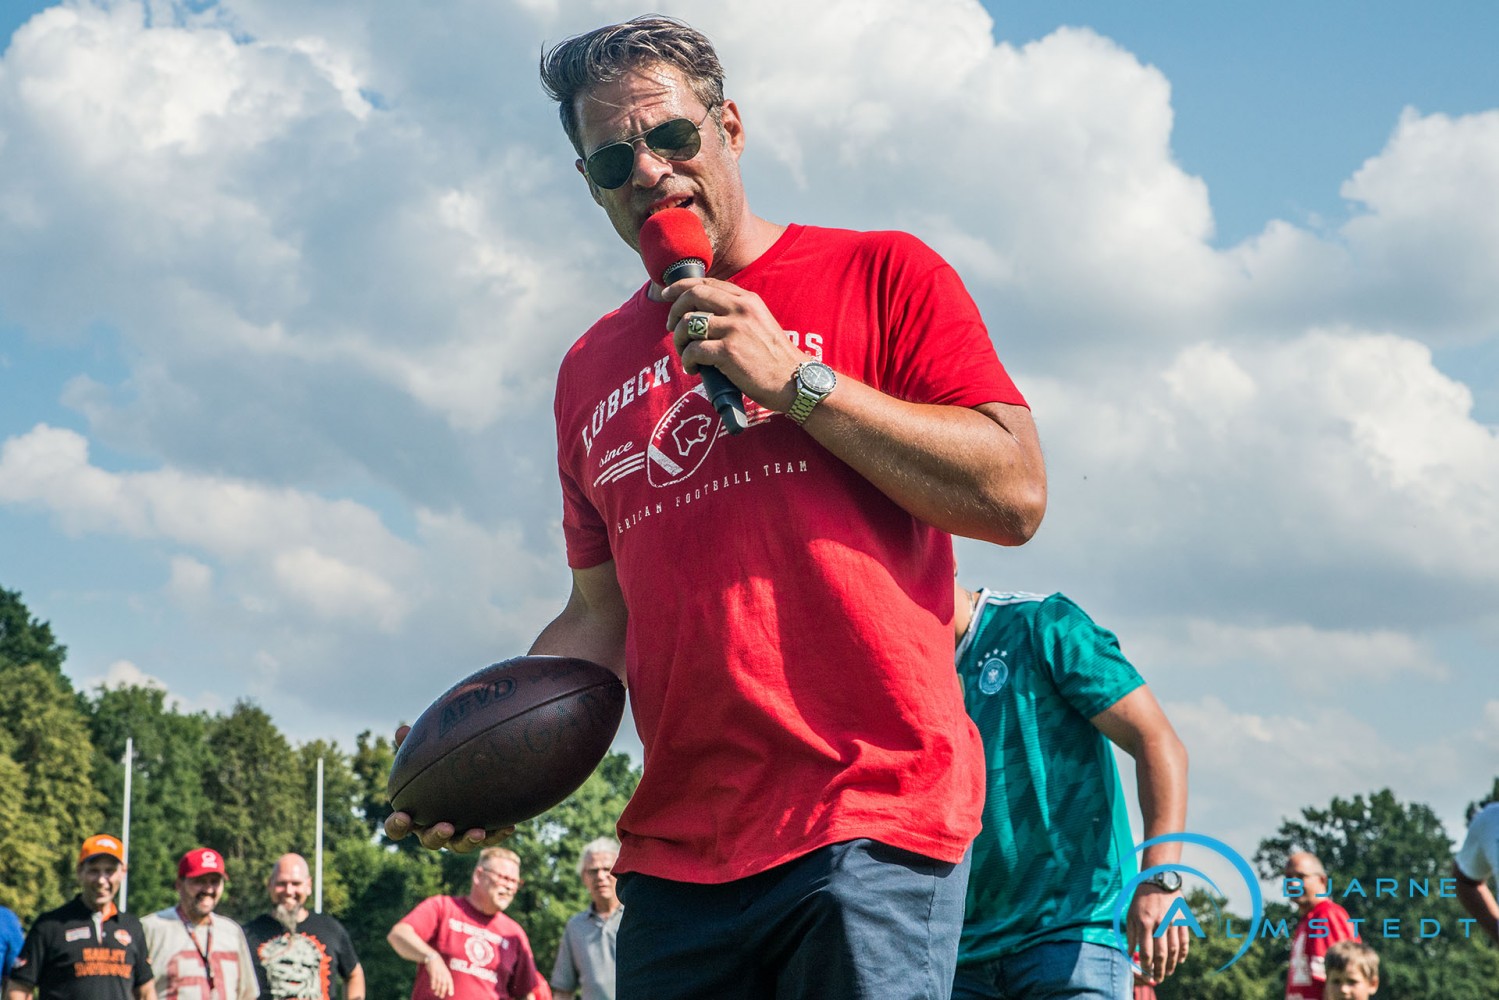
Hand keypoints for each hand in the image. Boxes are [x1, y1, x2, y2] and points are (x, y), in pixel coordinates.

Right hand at [381, 725, 515, 851]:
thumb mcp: (427, 754)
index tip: (403, 816)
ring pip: (458, 846)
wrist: (471, 773)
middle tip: (446, 827)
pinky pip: (489, 839)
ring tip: (478, 831)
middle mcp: (433, 828)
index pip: (398, 826)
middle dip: (436, 836)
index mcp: (415, 814)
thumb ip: (414, 745)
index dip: (397, 825)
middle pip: (430, 841)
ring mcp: (457, 835)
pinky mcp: (481, 834)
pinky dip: (497, 834)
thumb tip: (402, 730)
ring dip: (467, 840)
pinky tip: (508, 827)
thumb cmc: (439, 765)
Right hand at [424, 955, 454, 998]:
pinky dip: (433, 984)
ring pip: (439, 982)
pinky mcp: (433, 971)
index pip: (450, 981)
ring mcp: (438, 972)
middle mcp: (443, 973)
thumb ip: (440, 980)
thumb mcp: (441, 972)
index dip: (451, 988)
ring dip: (438, 989)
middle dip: (443, 991)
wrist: (433, 956)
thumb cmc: (438, 965)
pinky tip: (433, 988)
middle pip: (444, 983)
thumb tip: (438, 989)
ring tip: (436, 994)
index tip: (451, 994)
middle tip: (441, 996)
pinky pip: (433, 978)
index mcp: (447, 973)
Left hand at [664, 278, 806, 410]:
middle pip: (693, 295)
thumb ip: (736, 313)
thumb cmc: (774, 358)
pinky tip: (694, 368)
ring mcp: (735, 329)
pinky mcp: (728, 352)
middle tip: (671, 328)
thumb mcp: (759, 323)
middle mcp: (741, 309)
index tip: (667, 294)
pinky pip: (693, 349)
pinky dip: (688, 360)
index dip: (681, 286)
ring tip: (685, 354)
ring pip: (688, 323)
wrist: (794, 381)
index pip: (707, 282)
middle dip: (674, 310)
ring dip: (678, 339)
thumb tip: (703, 313)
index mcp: (747, 300)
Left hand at [1128, 886, 1188, 982]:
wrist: (1158, 881)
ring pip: (1174, 949)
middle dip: (1160, 969)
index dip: (1146, 964)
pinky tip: (1179, 960)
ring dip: (1172, 964)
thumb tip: (1129, 953)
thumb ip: (1131, 935)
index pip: (1146, 950)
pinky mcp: (1182, 920)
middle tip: (1159, 978)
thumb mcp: (1131, 914)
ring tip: (1168, 972)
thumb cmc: (1141, 899)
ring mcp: (1173, 922)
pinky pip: (1185, 940)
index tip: (1146, 971)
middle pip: (1161, 953)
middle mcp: (1159, 924)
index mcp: (1144, 922)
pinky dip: (1183, 952)